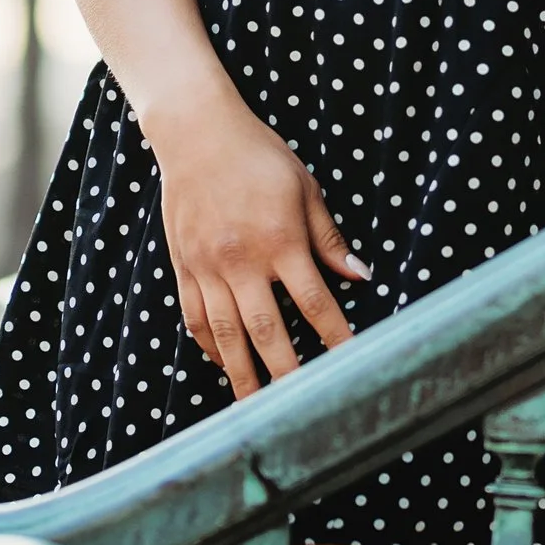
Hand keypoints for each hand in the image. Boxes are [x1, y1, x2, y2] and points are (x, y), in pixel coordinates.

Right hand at [151, 89, 369, 395]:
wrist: (196, 133)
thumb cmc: (259, 157)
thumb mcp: (305, 189)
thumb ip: (329, 238)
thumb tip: (361, 275)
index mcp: (278, 241)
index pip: (314, 302)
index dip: (334, 337)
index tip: (351, 365)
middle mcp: (240, 261)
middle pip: (266, 331)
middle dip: (286, 374)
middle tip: (297, 410)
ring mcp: (206, 267)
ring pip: (226, 335)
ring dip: (243, 374)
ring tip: (255, 408)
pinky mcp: (183, 267)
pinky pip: (195, 317)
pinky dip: (210, 346)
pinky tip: (224, 363)